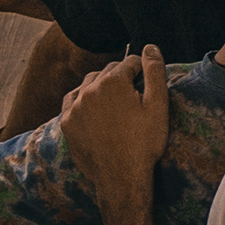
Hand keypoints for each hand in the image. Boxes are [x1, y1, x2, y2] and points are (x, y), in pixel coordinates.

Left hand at [62, 47, 170, 224]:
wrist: (120, 177)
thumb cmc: (144, 142)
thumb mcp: (158, 105)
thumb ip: (154, 72)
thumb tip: (150, 47)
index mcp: (113, 82)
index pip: (130, 63)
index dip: (142, 71)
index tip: (147, 84)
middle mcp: (89, 89)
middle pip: (108, 71)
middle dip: (121, 77)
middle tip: (134, 95)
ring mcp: (74, 106)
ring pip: (88, 84)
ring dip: (102, 87)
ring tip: (115, 102)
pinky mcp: (66, 122)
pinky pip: (72, 101)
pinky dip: (83, 99)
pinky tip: (93, 108)